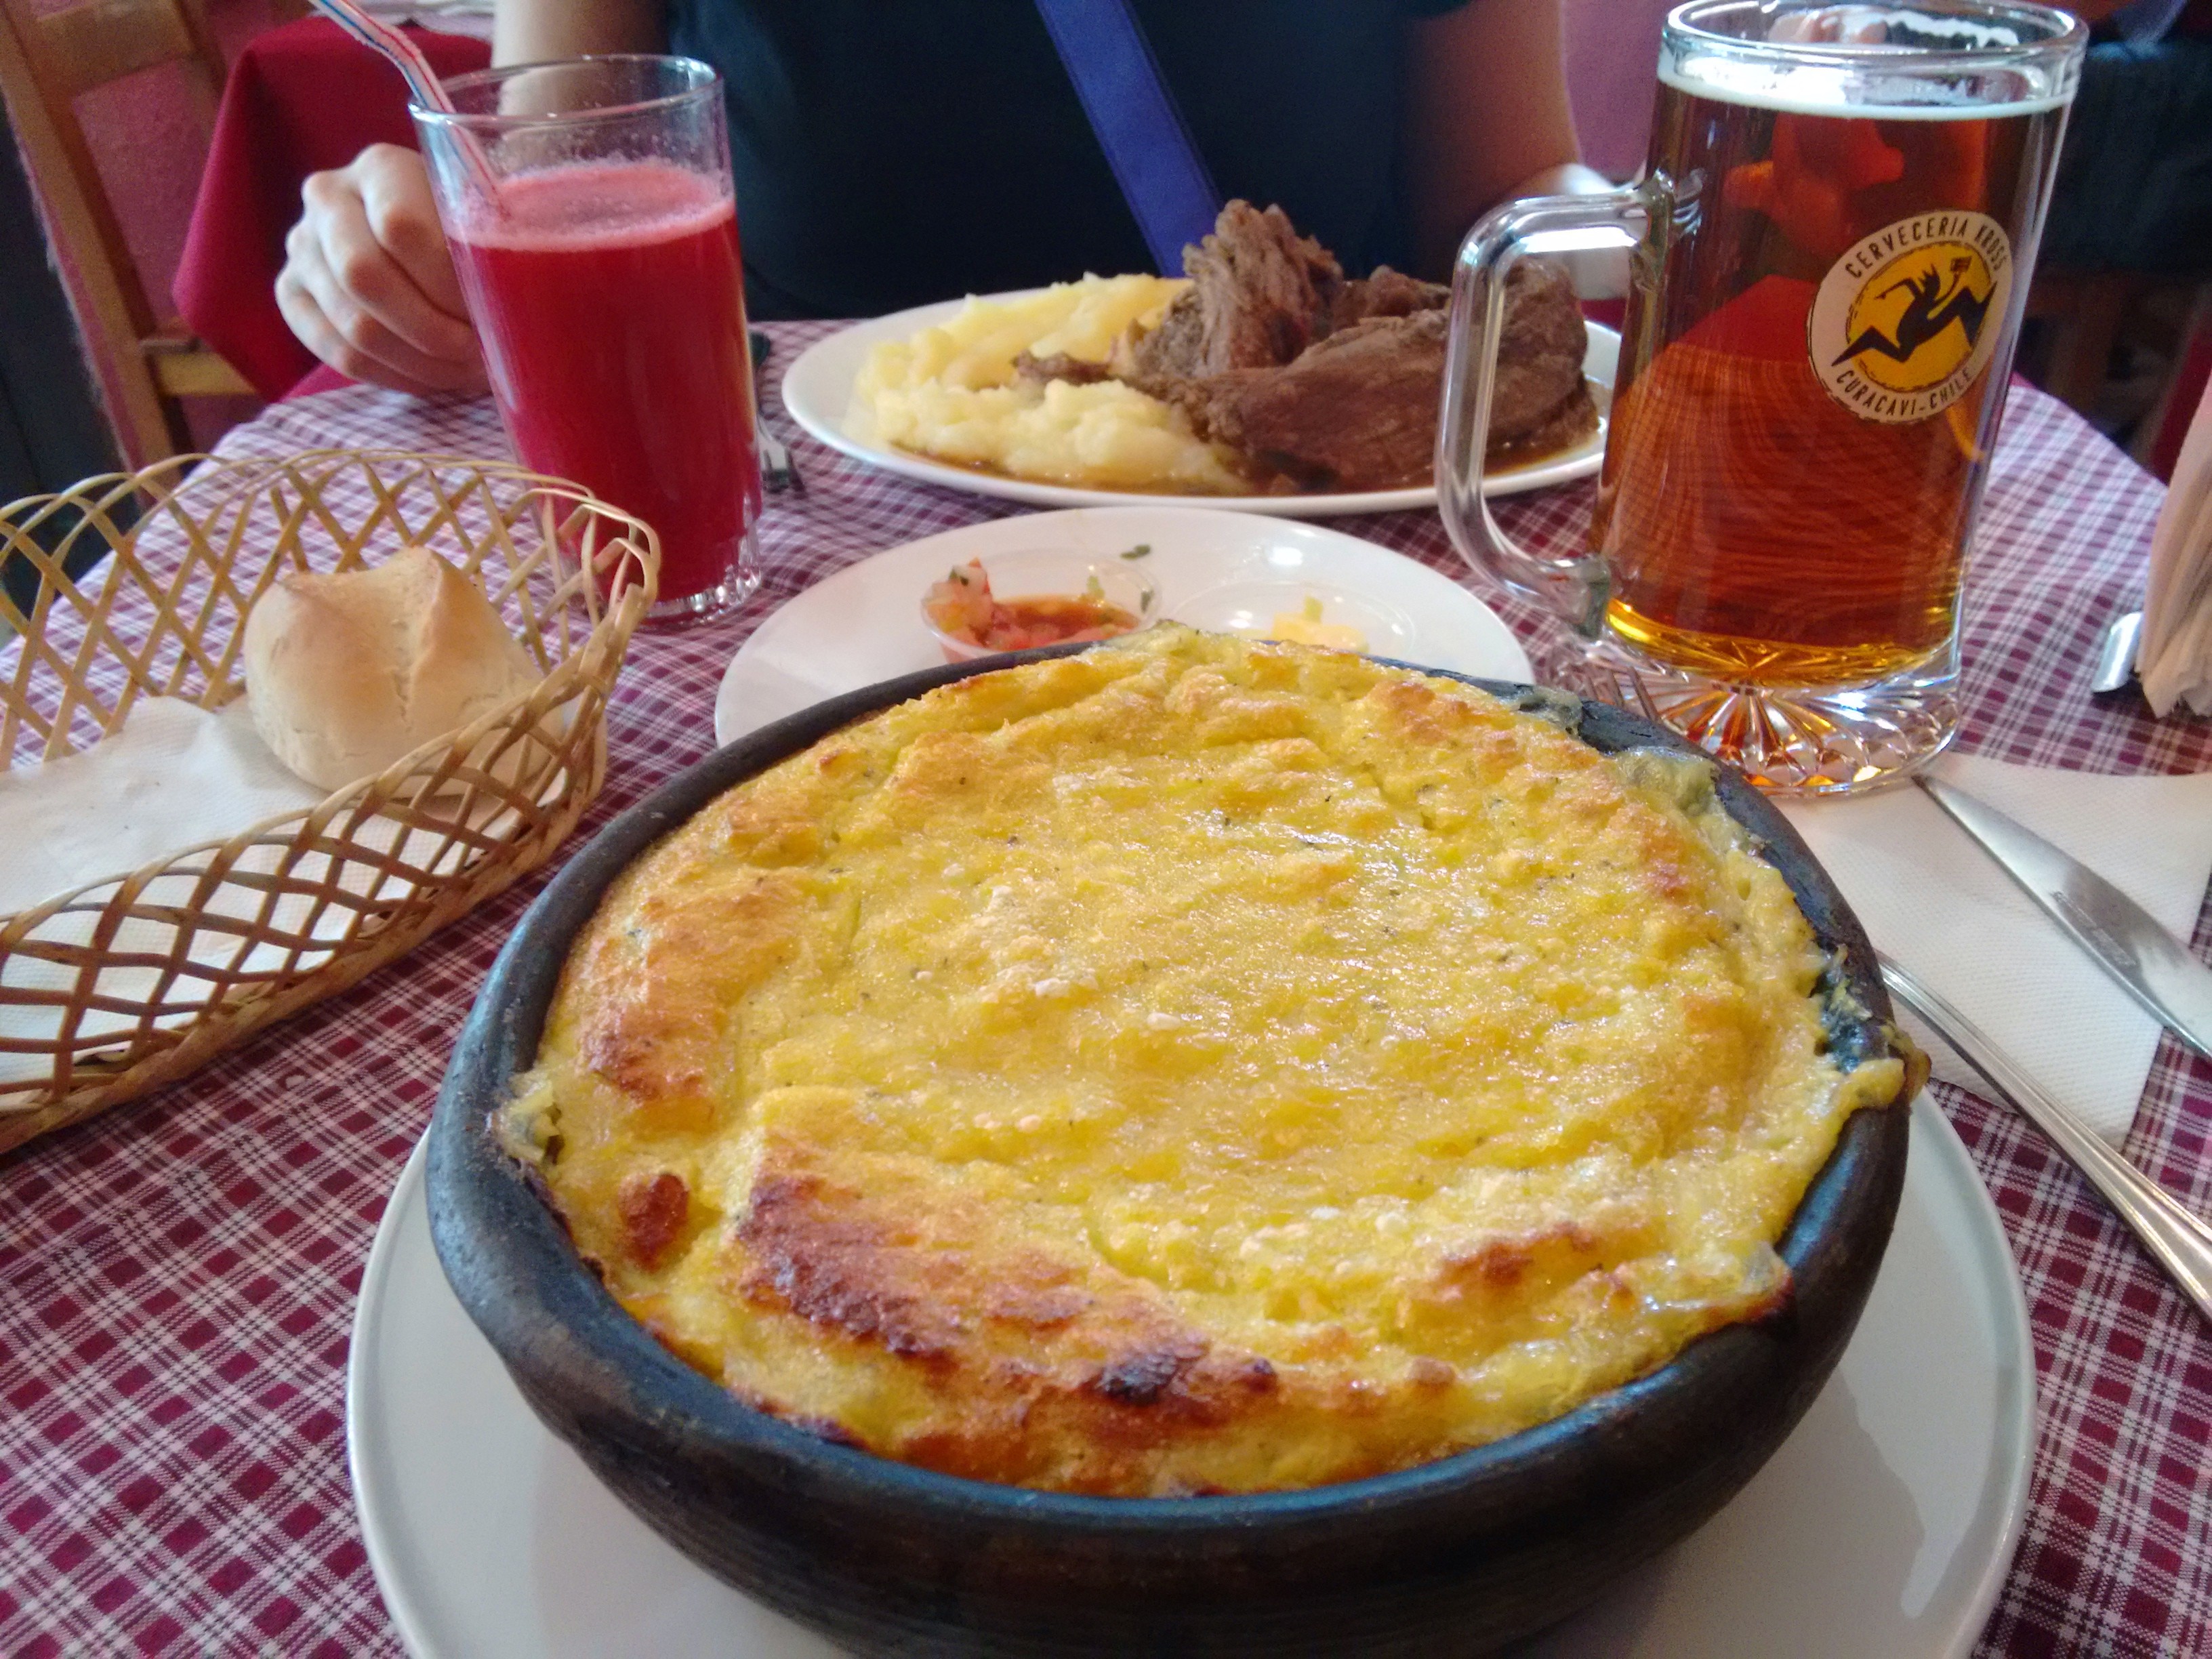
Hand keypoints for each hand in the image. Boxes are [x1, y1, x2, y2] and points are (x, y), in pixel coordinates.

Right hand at [276, 144, 488, 394]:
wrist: (422, 240)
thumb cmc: (468, 233)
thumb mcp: (483, 223)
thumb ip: (489, 249)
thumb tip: (505, 314)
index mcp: (380, 167)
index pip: (401, 228)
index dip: (448, 283)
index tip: (491, 315)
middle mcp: (328, 198)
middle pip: (365, 276)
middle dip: (434, 330)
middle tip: (481, 354)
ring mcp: (302, 247)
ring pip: (355, 325)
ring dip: (422, 361)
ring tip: (468, 370)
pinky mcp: (292, 295)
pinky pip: (341, 354)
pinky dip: (397, 375)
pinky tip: (435, 377)